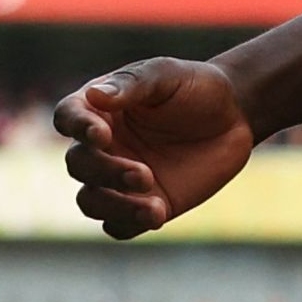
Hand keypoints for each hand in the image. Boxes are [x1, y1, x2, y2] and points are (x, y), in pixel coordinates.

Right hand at [51, 59, 257, 239]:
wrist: (234, 118)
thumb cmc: (195, 87)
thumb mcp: (166, 75)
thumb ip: (131, 84)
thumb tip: (93, 95)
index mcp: (99, 109)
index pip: (67, 117)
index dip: (76, 127)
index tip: (101, 135)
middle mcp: (102, 146)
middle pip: (78, 164)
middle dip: (105, 172)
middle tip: (144, 175)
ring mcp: (119, 180)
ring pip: (91, 202)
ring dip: (113, 206)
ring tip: (152, 205)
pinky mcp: (141, 206)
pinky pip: (118, 226)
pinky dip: (128, 223)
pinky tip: (157, 213)